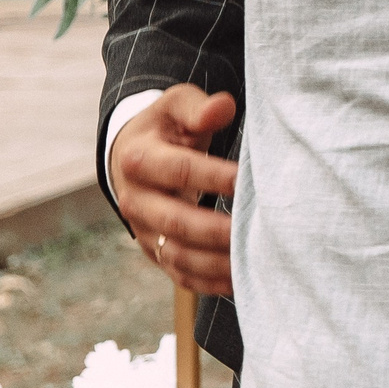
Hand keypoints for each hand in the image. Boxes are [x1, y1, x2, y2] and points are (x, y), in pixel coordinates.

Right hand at [111, 84, 238, 295]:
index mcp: (139, 160)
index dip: (214, 177)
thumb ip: (198, 107)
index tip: (248, 181)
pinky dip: (210, 282)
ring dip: (215, 262)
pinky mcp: (155, 252)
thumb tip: (222, 108)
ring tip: (254, 260)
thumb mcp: (177, 105)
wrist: (133, 155)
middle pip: (175, 221)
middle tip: (255, 230)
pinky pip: (181, 274)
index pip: (179, 171)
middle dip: (216, 230)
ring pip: (177, 255)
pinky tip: (243, 281)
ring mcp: (143, 231)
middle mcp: (136, 200)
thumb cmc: (167, 126)